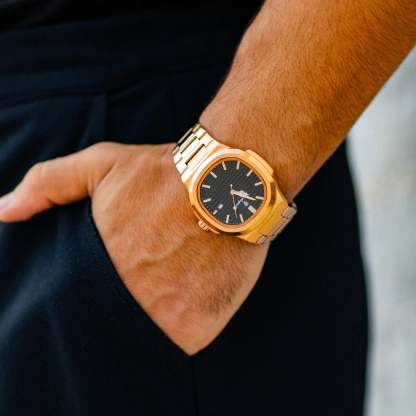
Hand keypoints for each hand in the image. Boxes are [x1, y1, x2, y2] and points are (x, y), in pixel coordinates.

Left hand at [0, 142, 268, 353]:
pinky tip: (192, 297)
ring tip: (171, 289)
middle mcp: (126, 299)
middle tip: (144, 286)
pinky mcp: (198, 328)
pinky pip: (181, 345)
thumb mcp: (101, 165)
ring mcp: (163, 318)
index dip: (89, 300)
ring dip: (154, 323)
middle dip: (121, 311)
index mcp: (97, 268)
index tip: (108, 286)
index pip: (75, 305)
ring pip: (146, 339)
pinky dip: (183, 329)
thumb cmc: (164, 173)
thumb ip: (48, 184)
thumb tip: (3, 212)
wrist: (228, 181)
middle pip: (110, 325)